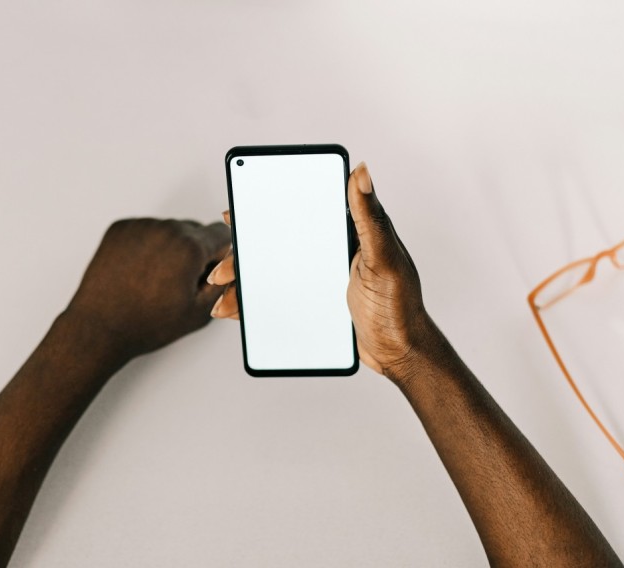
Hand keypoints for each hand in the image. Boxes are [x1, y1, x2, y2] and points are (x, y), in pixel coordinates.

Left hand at [67, 218, 230, 357]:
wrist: (101, 328)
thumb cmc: (145, 324)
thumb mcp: (200, 311)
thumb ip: (224, 284)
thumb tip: (231, 269)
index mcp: (189, 247)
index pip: (222, 234)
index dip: (220, 255)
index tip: (212, 268)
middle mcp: (166, 230)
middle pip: (196, 230)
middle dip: (195, 252)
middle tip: (181, 282)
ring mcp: (141, 227)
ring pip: (170, 230)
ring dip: (171, 247)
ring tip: (157, 279)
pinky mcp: (121, 229)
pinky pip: (147, 230)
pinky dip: (148, 245)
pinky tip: (141, 270)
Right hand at [210, 162, 431, 381]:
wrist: (399, 351)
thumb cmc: (400, 304)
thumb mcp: (384, 258)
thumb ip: (370, 218)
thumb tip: (361, 171)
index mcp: (348, 232)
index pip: (303, 209)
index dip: (268, 207)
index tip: (239, 210)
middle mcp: (330, 249)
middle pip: (279, 242)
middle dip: (246, 252)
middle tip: (224, 264)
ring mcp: (320, 276)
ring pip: (273, 271)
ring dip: (244, 279)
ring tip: (223, 293)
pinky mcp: (315, 301)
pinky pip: (278, 296)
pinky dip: (254, 302)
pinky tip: (234, 309)